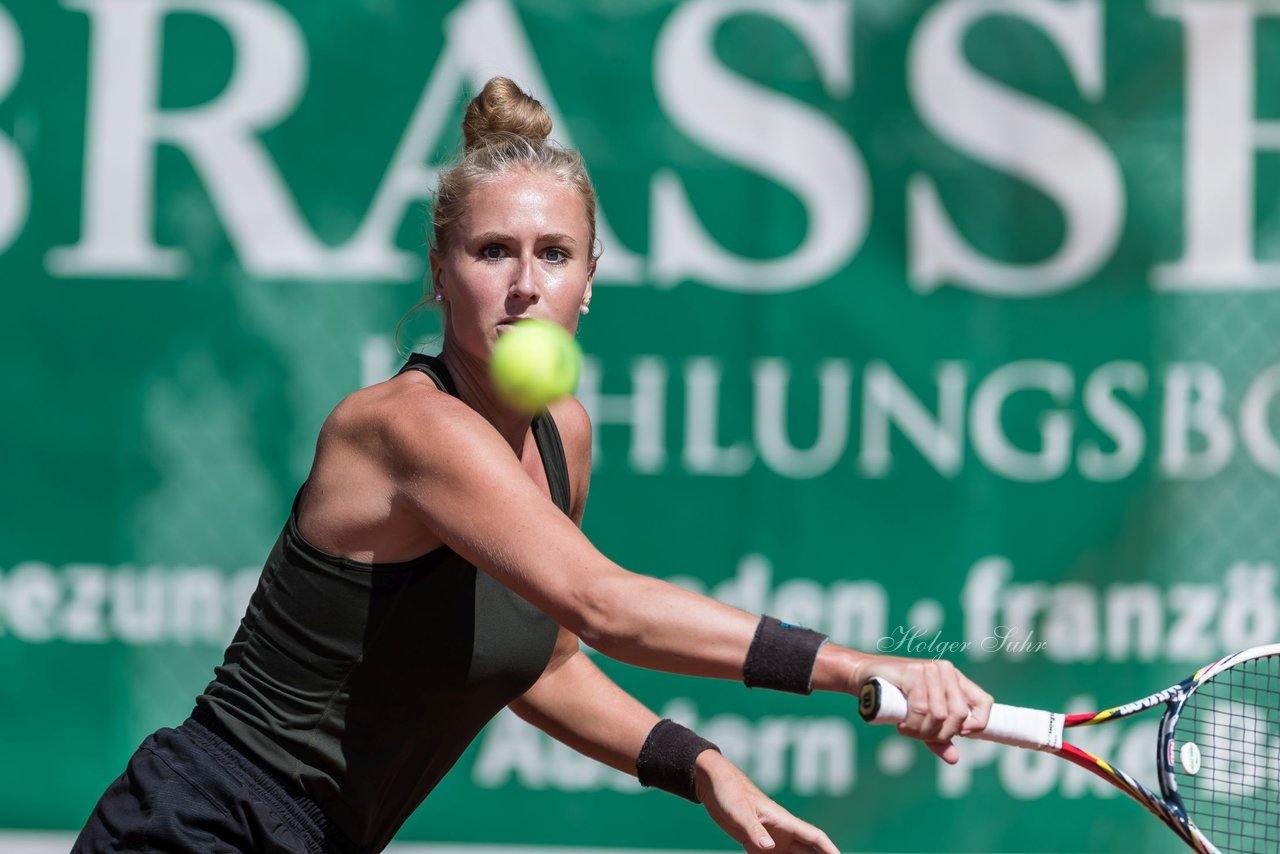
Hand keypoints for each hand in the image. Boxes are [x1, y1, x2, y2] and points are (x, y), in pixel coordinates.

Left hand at [693, 750, 839, 853]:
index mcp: (785, 822)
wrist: (714, 784)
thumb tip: (768, 848)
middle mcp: (782, 832)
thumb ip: (755, 829)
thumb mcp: (740, 811)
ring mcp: (770, 839)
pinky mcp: (755, 844)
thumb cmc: (730, 791)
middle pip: (809, 852)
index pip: (816, 838)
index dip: (830, 850)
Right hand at [856, 655, 991, 763]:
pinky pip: (921, 708)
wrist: (865, 676)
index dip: (978, 724)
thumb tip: (955, 759)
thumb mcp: (921, 718)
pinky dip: (911, 724)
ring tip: (907, 730)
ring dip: (921, 731)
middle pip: (959, 715)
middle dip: (940, 733)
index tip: (959, 735)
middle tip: (920, 735)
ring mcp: (930, 669)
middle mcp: (946, 671)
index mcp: (956, 680)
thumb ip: (938, 737)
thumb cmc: (895, 696)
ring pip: (939, 714)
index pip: (985, 702)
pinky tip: (902, 725)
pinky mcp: (913, 672)